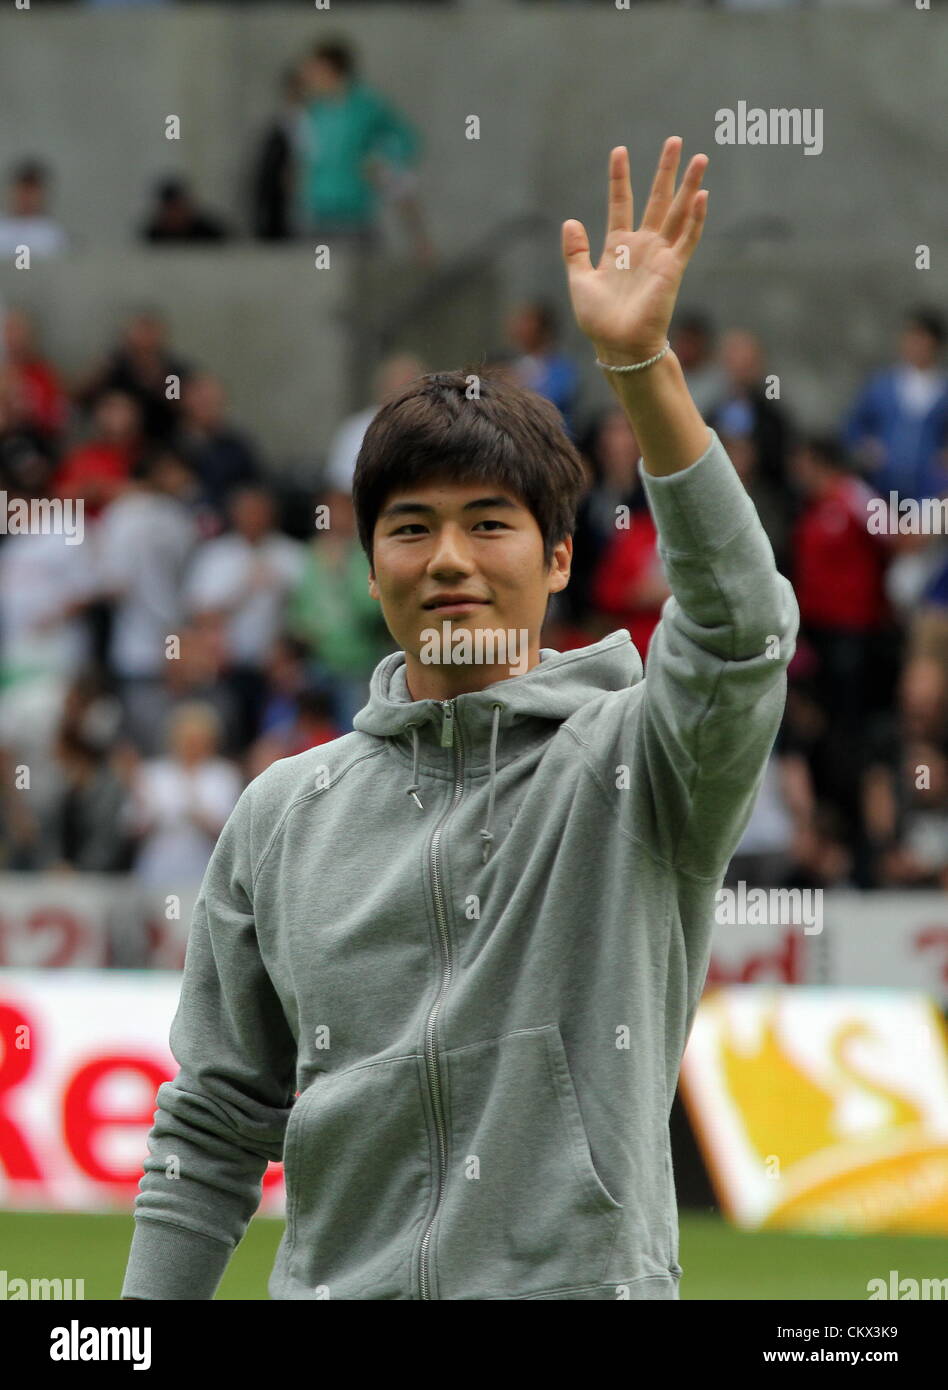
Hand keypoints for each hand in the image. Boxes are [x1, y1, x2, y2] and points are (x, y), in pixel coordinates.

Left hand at [563, 139, 708, 363]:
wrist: (618, 345)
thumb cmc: (599, 320)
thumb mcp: (580, 280)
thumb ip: (575, 251)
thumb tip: (570, 221)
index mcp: (618, 246)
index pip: (621, 203)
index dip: (620, 178)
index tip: (619, 150)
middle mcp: (642, 246)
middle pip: (657, 200)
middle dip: (666, 171)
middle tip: (675, 140)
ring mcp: (659, 255)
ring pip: (678, 212)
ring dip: (689, 186)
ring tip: (700, 157)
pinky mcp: (672, 268)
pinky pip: (687, 239)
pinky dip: (696, 219)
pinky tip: (702, 196)